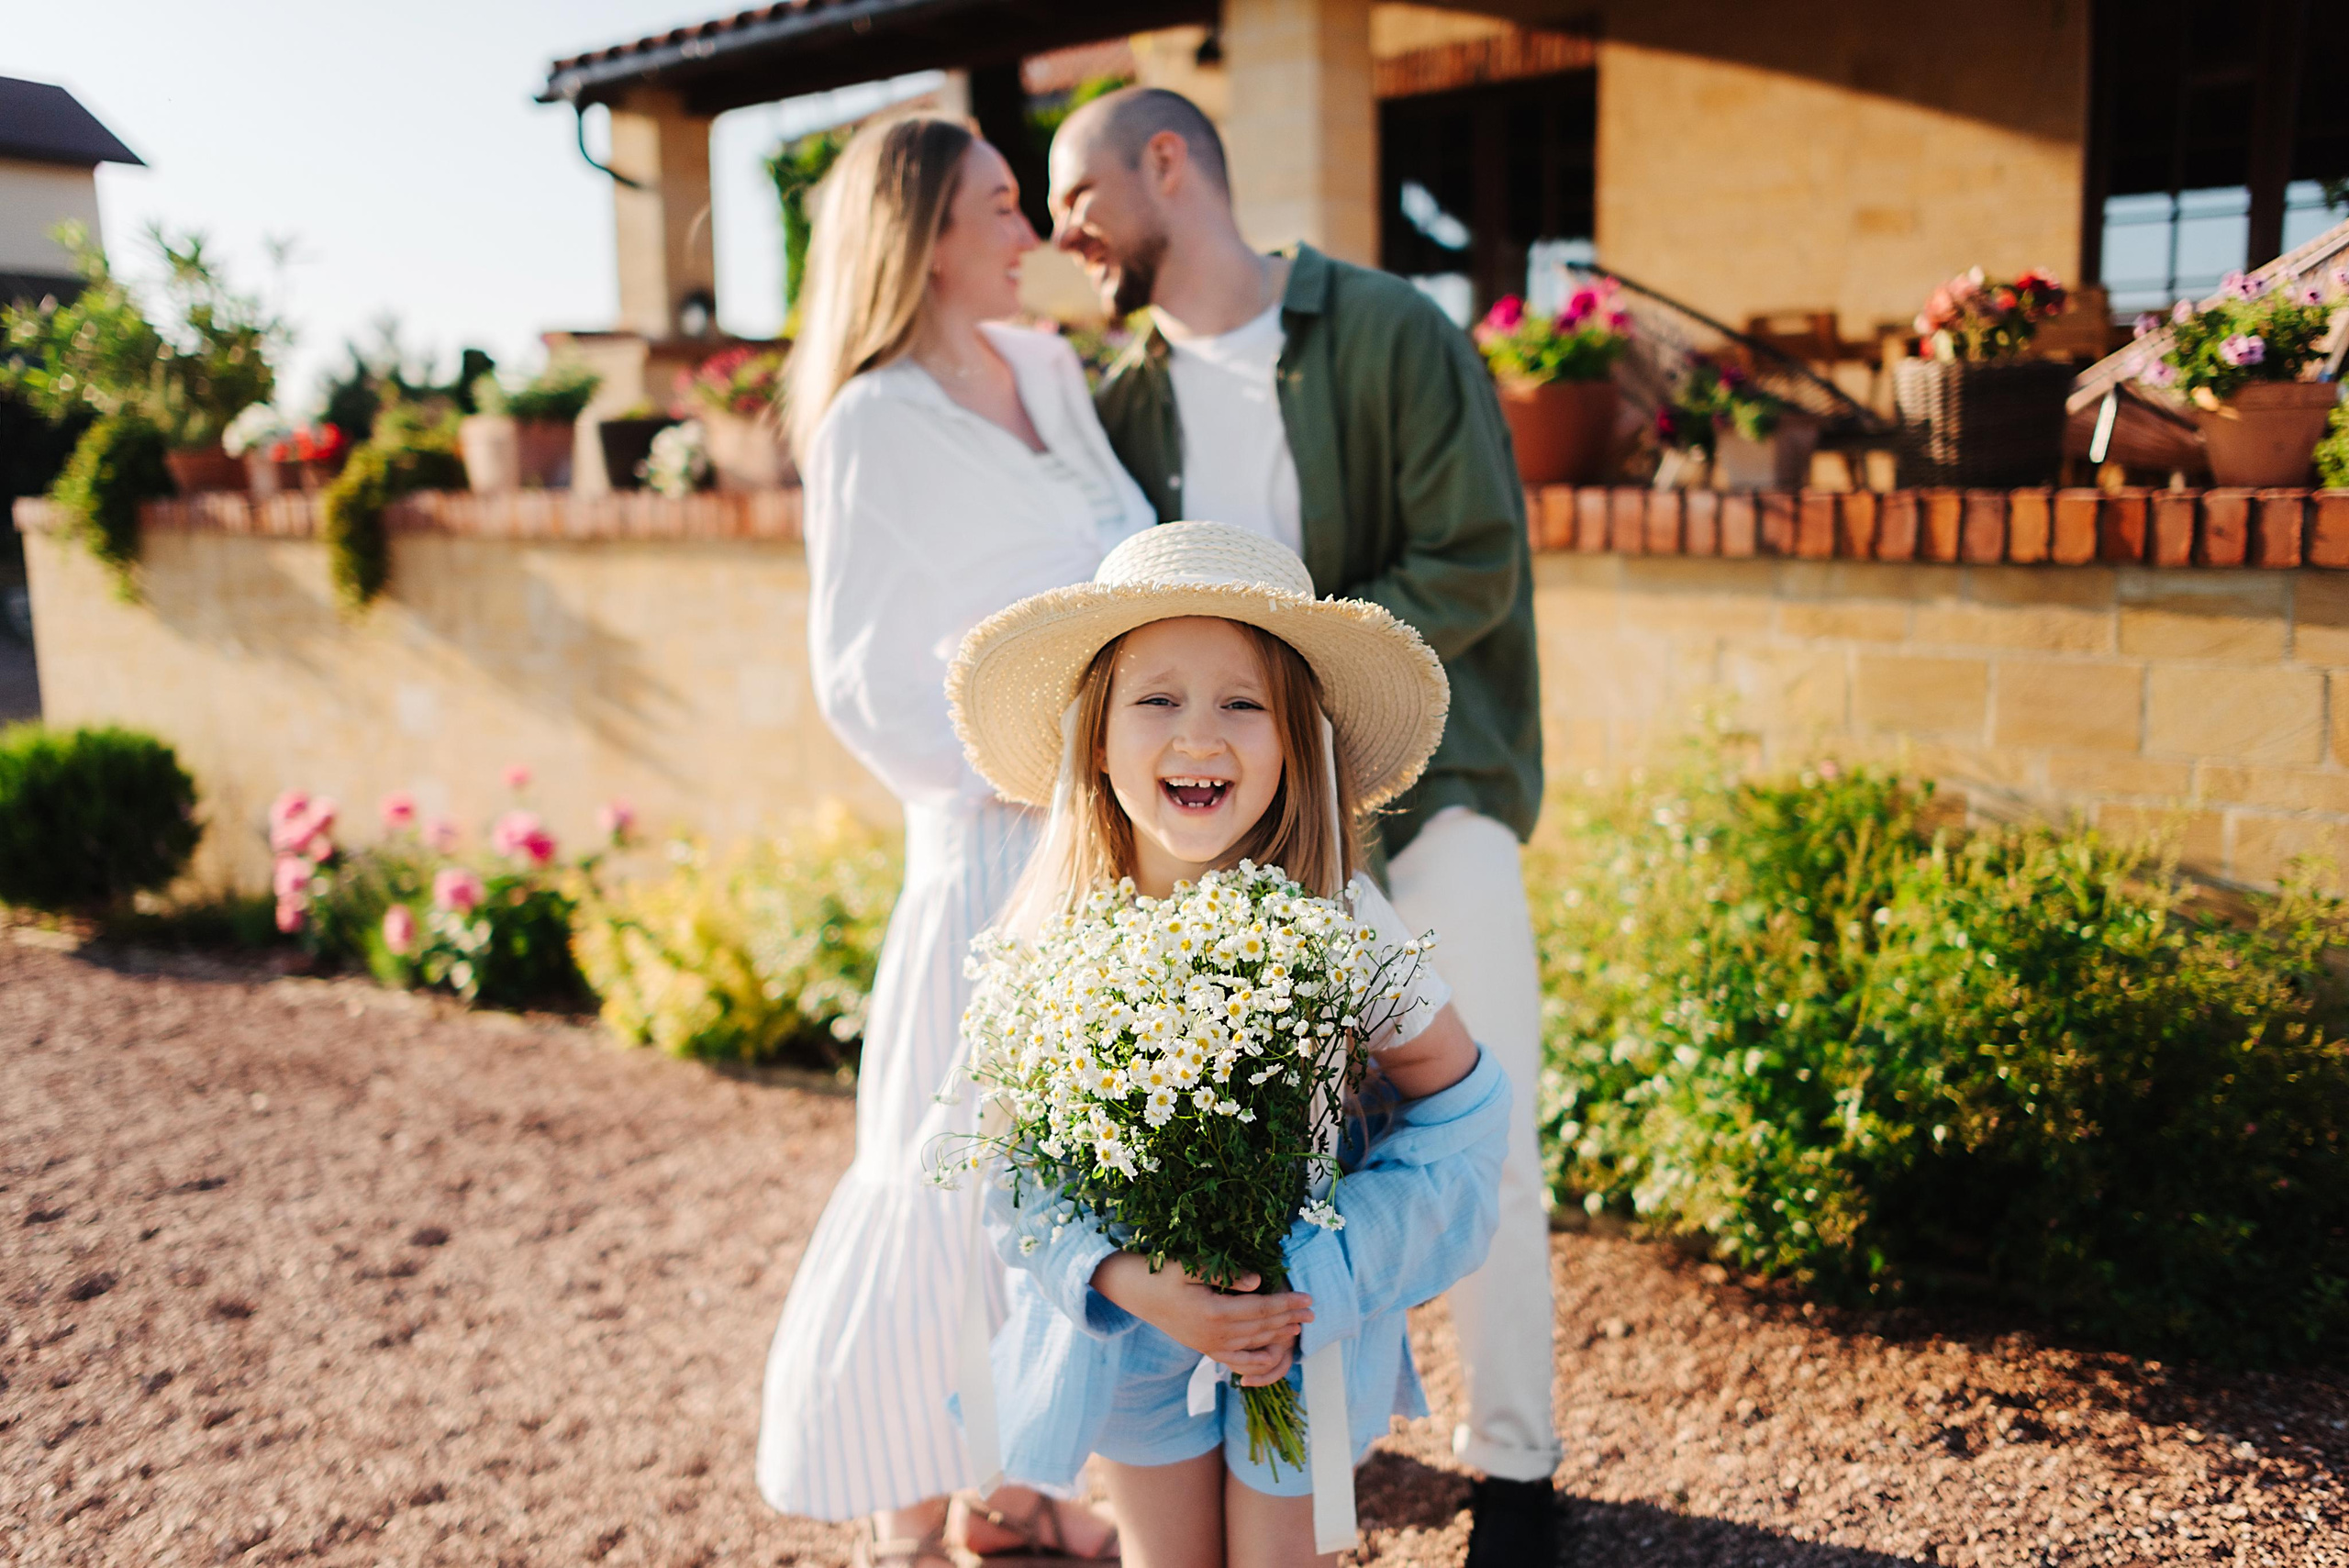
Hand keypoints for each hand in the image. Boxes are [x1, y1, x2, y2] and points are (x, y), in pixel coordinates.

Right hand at [1091, 1253, 1311, 1379]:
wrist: (1132, 1292)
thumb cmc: (1160, 1272)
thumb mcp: (1189, 1266)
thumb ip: (1225, 1274)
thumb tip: (1258, 1281)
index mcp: (1213, 1312)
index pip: (1261, 1308)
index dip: (1287, 1303)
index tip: (1308, 1297)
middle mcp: (1213, 1335)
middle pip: (1261, 1327)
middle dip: (1289, 1319)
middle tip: (1313, 1312)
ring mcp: (1207, 1345)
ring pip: (1252, 1343)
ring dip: (1277, 1335)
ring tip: (1298, 1328)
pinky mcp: (1202, 1348)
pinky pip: (1234, 1360)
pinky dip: (1255, 1361)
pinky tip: (1270, 1357)